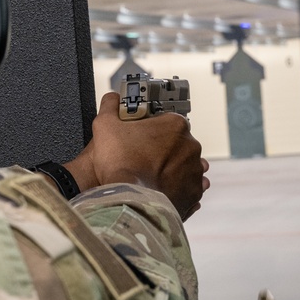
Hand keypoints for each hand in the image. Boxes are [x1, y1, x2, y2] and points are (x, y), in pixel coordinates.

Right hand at [63, 92, 209, 219]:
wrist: (127, 200)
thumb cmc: (119, 164)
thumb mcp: (105, 125)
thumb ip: (110, 107)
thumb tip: (111, 99)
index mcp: (175, 125)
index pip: (168, 121)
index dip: (153, 129)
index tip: (142, 136)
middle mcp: (191, 147)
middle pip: (178, 144)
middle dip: (164, 150)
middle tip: (143, 157)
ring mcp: (195, 172)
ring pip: (185, 166)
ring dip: (172, 169)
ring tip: (151, 176)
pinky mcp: (193, 194)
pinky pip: (188, 188)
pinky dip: (178, 189)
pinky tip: (161, 189)